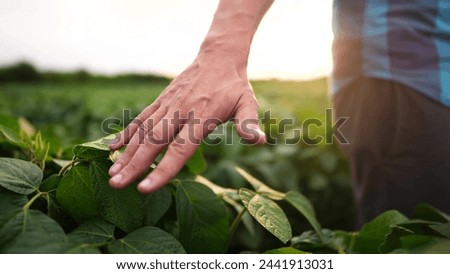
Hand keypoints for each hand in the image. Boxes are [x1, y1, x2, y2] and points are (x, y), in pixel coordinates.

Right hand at [108, 52, 265, 193]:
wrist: (218, 56)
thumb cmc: (234, 86)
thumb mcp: (248, 102)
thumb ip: (249, 123)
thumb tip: (261, 141)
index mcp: (201, 117)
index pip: (179, 149)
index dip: (162, 169)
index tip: (145, 188)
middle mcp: (180, 111)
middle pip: (154, 142)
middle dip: (134, 165)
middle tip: (116, 185)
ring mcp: (168, 105)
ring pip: (143, 131)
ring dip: (126, 153)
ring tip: (112, 174)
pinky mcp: (161, 100)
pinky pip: (141, 118)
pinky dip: (126, 132)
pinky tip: (113, 147)